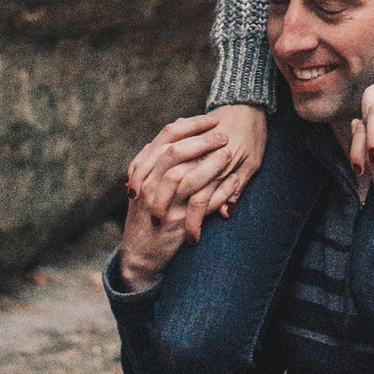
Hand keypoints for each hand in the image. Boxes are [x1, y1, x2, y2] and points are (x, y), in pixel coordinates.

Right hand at [119, 102, 264, 290]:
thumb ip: (152, 158)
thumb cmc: (144, 215)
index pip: (166, 136)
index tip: (212, 119)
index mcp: (144, 170)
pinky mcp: (177, 224)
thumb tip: (167, 133)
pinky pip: (201, 205)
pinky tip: (234, 181)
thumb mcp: (142, 185)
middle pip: (175, 152)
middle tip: (224, 133)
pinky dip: (219, 191)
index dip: (191, 125)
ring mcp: (162, 205)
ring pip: (186, 178)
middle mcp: (149, 185)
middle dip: (202, 140)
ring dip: (210, 163)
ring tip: (229, 153)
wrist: (140, 253)